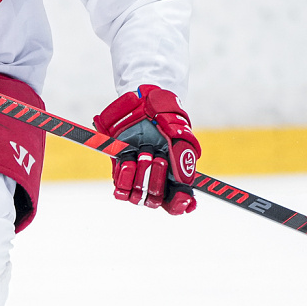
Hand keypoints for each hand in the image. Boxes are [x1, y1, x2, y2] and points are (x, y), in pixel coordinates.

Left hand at [93, 85, 200, 215]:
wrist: (142, 101)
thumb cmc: (165, 115)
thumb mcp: (179, 131)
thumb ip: (184, 155)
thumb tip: (186, 183)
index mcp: (174, 174)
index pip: (177, 203)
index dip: (179, 204)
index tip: (182, 197)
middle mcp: (155, 178)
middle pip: (156, 200)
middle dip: (157, 180)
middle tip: (158, 157)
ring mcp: (137, 175)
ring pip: (138, 196)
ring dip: (140, 175)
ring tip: (142, 153)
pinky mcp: (120, 169)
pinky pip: (120, 186)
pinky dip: (124, 174)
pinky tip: (128, 159)